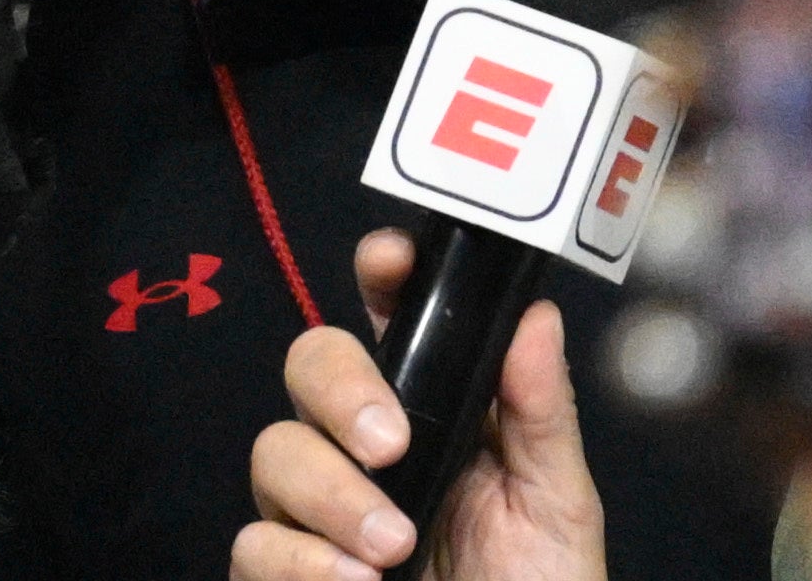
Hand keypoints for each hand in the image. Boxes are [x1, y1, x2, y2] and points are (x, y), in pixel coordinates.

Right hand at [239, 229, 608, 580]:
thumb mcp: (557, 506)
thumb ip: (541, 413)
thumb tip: (536, 314)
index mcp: (434, 412)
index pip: (390, 320)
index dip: (379, 276)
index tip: (389, 262)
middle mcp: (366, 450)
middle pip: (310, 364)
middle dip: (340, 388)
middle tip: (390, 443)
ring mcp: (319, 511)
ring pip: (275, 450)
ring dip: (332, 494)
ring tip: (394, 547)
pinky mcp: (288, 574)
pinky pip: (255, 541)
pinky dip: (301, 560)